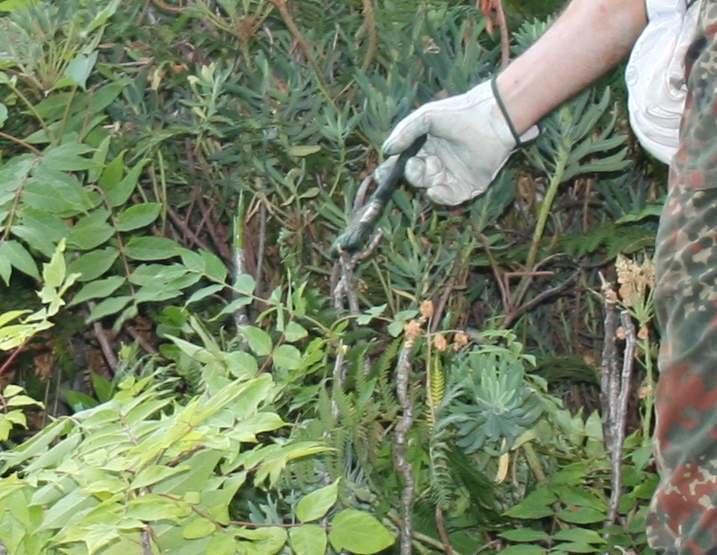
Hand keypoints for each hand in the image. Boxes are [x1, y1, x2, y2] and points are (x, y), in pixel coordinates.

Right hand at [377, 80, 536, 205]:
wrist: (492, 119)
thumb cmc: (459, 113)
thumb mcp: (426, 117)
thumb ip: (404, 132)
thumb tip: (386, 150)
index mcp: (425, 148)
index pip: (403, 163)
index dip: (390, 170)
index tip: (379, 174)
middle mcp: (437, 163)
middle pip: (415, 177)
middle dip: (410, 174)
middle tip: (413, 165)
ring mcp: (452, 176)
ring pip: (429, 188)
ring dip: (424, 183)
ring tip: (429, 170)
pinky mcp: (468, 186)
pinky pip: (449, 198)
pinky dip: (440, 197)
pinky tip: (435, 190)